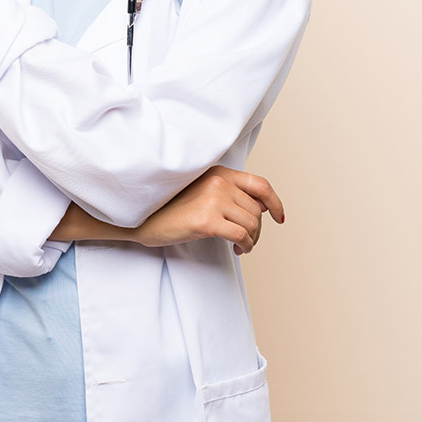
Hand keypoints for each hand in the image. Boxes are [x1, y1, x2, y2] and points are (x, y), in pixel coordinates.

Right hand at [131, 166, 284, 254]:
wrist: (141, 217)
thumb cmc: (169, 207)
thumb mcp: (201, 190)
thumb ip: (226, 192)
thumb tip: (258, 210)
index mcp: (218, 172)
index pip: (260, 184)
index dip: (275, 202)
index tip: (279, 217)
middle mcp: (219, 181)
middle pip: (257, 210)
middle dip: (257, 229)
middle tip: (245, 241)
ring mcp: (213, 199)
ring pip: (252, 225)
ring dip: (251, 240)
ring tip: (240, 246)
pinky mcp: (207, 220)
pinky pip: (242, 236)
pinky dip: (245, 246)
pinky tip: (236, 250)